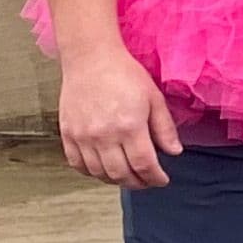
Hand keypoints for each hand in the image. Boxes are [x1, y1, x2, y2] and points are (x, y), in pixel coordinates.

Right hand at [57, 44, 179, 189]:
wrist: (90, 59)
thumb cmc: (125, 74)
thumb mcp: (154, 98)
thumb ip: (164, 128)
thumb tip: (174, 152)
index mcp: (129, 126)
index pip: (144, 165)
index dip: (155, 178)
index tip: (161, 180)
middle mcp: (103, 135)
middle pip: (121, 174)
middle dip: (138, 183)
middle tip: (147, 181)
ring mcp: (82, 136)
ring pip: (99, 173)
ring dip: (115, 180)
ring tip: (128, 176)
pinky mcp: (68, 134)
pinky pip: (77, 164)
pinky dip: (92, 172)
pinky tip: (103, 169)